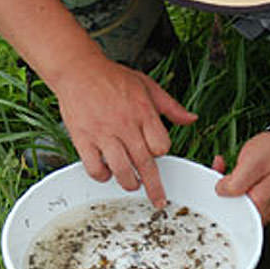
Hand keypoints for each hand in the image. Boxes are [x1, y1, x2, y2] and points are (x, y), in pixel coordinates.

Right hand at [54, 57, 196, 207]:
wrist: (78, 69)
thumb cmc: (113, 77)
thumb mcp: (148, 86)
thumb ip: (171, 106)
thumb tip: (191, 119)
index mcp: (143, 112)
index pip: (161, 145)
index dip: (161, 152)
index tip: (157, 152)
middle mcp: (124, 124)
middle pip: (144, 163)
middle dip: (154, 186)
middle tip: (158, 199)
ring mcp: (103, 133)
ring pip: (121, 169)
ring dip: (129, 183)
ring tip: (132, 184)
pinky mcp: (83, 138)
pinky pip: (94, 166)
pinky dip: (102, 175)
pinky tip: (106, 173)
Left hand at [214, 130, 269, 223]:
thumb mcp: (252, 164)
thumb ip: (235, 183)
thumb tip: (220, 191)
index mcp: (258, 207)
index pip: (229, 214)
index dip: (217, 197)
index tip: (216, 180)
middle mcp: (260, 211)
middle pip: (230, 208)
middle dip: (219, 188)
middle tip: (218, 170)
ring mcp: (260, 204)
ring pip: (233, 199)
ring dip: (224, 183)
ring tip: (223, 167)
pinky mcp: (258, 196)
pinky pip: (239, 194)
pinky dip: (232, 181)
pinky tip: (231, 171)